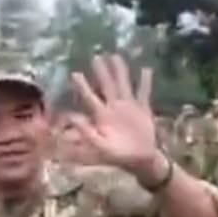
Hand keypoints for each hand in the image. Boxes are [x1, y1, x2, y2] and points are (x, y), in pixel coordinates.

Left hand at [70, 54, 163, 180]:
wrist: (141, 160)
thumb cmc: (119, 154)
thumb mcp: (100, 145)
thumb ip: (86, 132)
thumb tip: (71, 118)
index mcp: (102, 116)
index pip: (90, 98)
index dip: (83, 86)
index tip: (75, 73)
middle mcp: (114, 108)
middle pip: (107, 86)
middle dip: (102, 72)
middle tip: (97, 57)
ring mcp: (129, 107)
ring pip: (124, 85)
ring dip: (120, 72)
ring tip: (116, 56)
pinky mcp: (143, 109)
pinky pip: (144, 93)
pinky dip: (145, 82)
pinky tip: (146, 70)